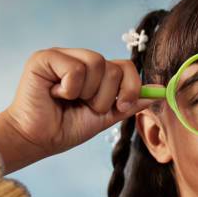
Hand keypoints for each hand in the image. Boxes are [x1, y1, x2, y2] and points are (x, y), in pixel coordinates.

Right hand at [0, 48, 150, 173]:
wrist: (37, 140)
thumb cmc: (65, 129)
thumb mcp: (105, 117)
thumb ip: (129, 103)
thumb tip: (160, 92)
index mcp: (96, 73)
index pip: (127, 66)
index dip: (130, 87)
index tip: (119, 107)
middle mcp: (81, 60)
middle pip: (114, 67)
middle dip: (104, 97)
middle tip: (84, 106)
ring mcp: (63, 56)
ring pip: (97, 64)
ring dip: (87, 93)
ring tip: (68, 100)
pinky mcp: (45, 57)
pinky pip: (75, 68)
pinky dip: (69, 88)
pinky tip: (54, 94)